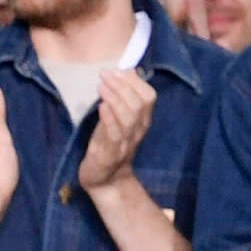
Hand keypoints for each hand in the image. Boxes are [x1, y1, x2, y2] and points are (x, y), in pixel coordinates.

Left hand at [78, 67, 156, 190]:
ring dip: (115, 98)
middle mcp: (137, 131)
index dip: (136, 81)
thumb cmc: (108, 144)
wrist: (105, 180)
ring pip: (128, 118)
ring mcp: (125, 144)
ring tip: (102, 86)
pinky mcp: (110, 155)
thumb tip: (121, 72)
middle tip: (105, 74)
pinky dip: (109, 118)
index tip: (119, 70)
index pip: (149, 97)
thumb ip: (120, 99)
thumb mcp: (116, 119)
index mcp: (141, 121)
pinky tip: (101, 105)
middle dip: (123, 85)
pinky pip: (114, 135)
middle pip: (139, 104)